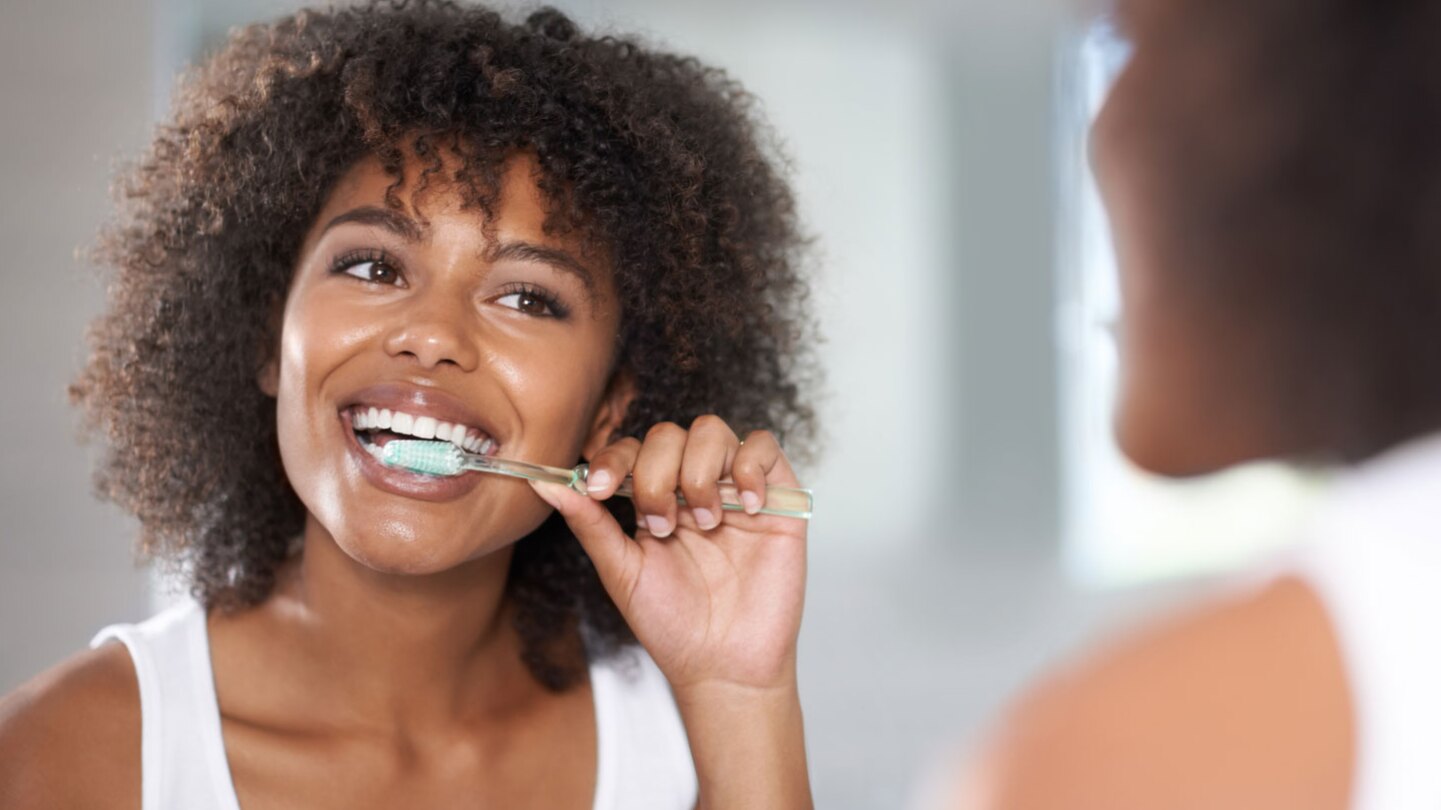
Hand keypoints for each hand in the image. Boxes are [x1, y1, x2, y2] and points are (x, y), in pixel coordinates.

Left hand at [529, 415, 806, 692]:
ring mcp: (734, 489)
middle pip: (670, 433)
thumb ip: (589, 523)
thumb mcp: (621, 571)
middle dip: (657, 473)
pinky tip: (744, 508)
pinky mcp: (777, 498)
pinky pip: (763, 447)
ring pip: (712, 430)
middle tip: (661, 526)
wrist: (723, 665)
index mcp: (654, 499)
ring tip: (703, 522)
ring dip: (698, 471)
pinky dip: (749, 467)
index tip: (601, 490)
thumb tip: (544, 484)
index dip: (614, 459)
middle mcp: (693, 486)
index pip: (633, 449)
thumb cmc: (672, 624)